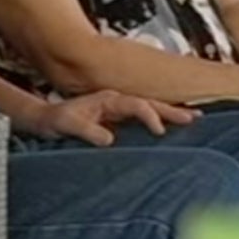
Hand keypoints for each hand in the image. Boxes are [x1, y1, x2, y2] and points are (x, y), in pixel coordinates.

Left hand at [34, 90, 198, 145]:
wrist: (45, 120)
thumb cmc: (55, 121)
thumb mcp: (66, 124)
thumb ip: (87, 130)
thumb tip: (109, 139)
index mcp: (108, 99)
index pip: (137, 105)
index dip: (150, 116)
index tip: (159, 132)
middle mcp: (117, 101)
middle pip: (150, 103)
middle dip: (172, 110)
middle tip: (193, 118)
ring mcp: (119, 109)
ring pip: (150, 109)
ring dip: (171, 113)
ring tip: (193, 119)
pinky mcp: (118, 119)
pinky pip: (144, 118)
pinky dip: (160, 120)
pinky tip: (171, 126)